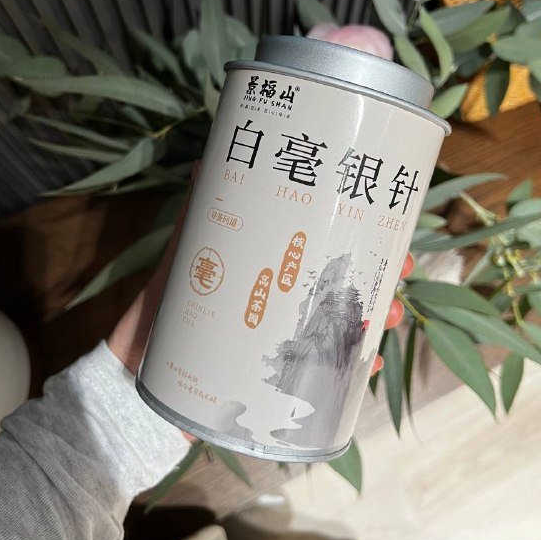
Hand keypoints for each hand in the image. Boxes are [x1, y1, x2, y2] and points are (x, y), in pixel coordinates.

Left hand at [108, 198, 412, 430]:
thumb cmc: (162, 311)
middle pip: (342, 287)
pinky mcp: (277, 380)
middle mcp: (281, 304)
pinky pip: (322, 375)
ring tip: (391, 319)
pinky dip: (347, 371)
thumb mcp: (182, 260)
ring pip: (341, 329)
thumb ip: (198, 216)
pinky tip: (367, 365)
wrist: (137, 375)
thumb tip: (212, 159)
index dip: (361, 236)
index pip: (322, 248)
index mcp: (267, 270)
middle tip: (403, 273)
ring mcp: (282, 342)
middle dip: (379, 277)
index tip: (390, 225)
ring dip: (374, 322)